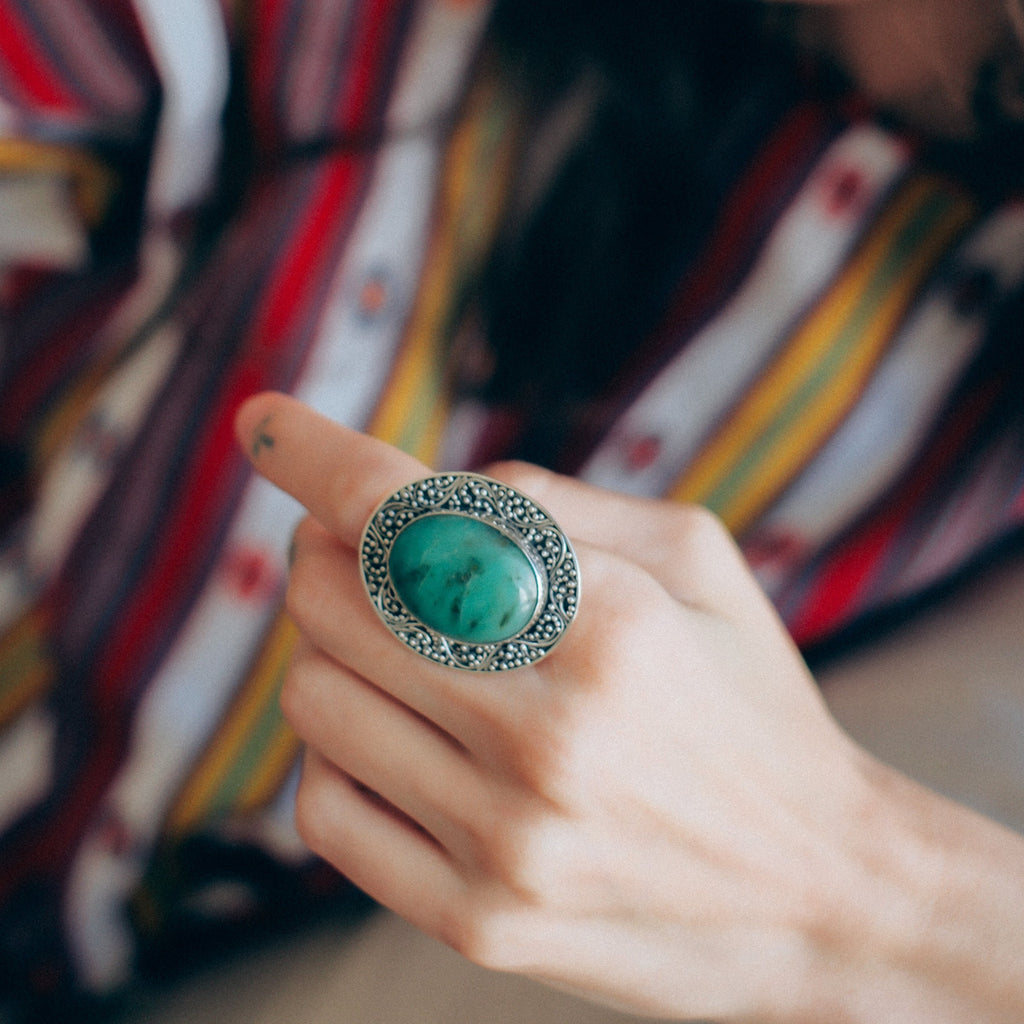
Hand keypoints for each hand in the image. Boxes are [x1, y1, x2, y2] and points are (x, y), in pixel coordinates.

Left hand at [236, 392, 1023, 1023]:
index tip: (265, 422)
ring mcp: (507, 842)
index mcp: (611, 624)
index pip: (409, 515)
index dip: (316, 454)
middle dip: (328, 552)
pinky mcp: (479, 922)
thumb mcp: (697, 563)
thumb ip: (553, 503)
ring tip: (406, 652)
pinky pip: (325, 808)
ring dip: (337, 651)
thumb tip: (414, 489)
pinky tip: (401, 739)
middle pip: (334, 598)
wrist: (819, 894)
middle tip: (361, 549)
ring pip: (315, 697)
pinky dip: (340, 750)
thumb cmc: (751, 704)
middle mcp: (550, 735)